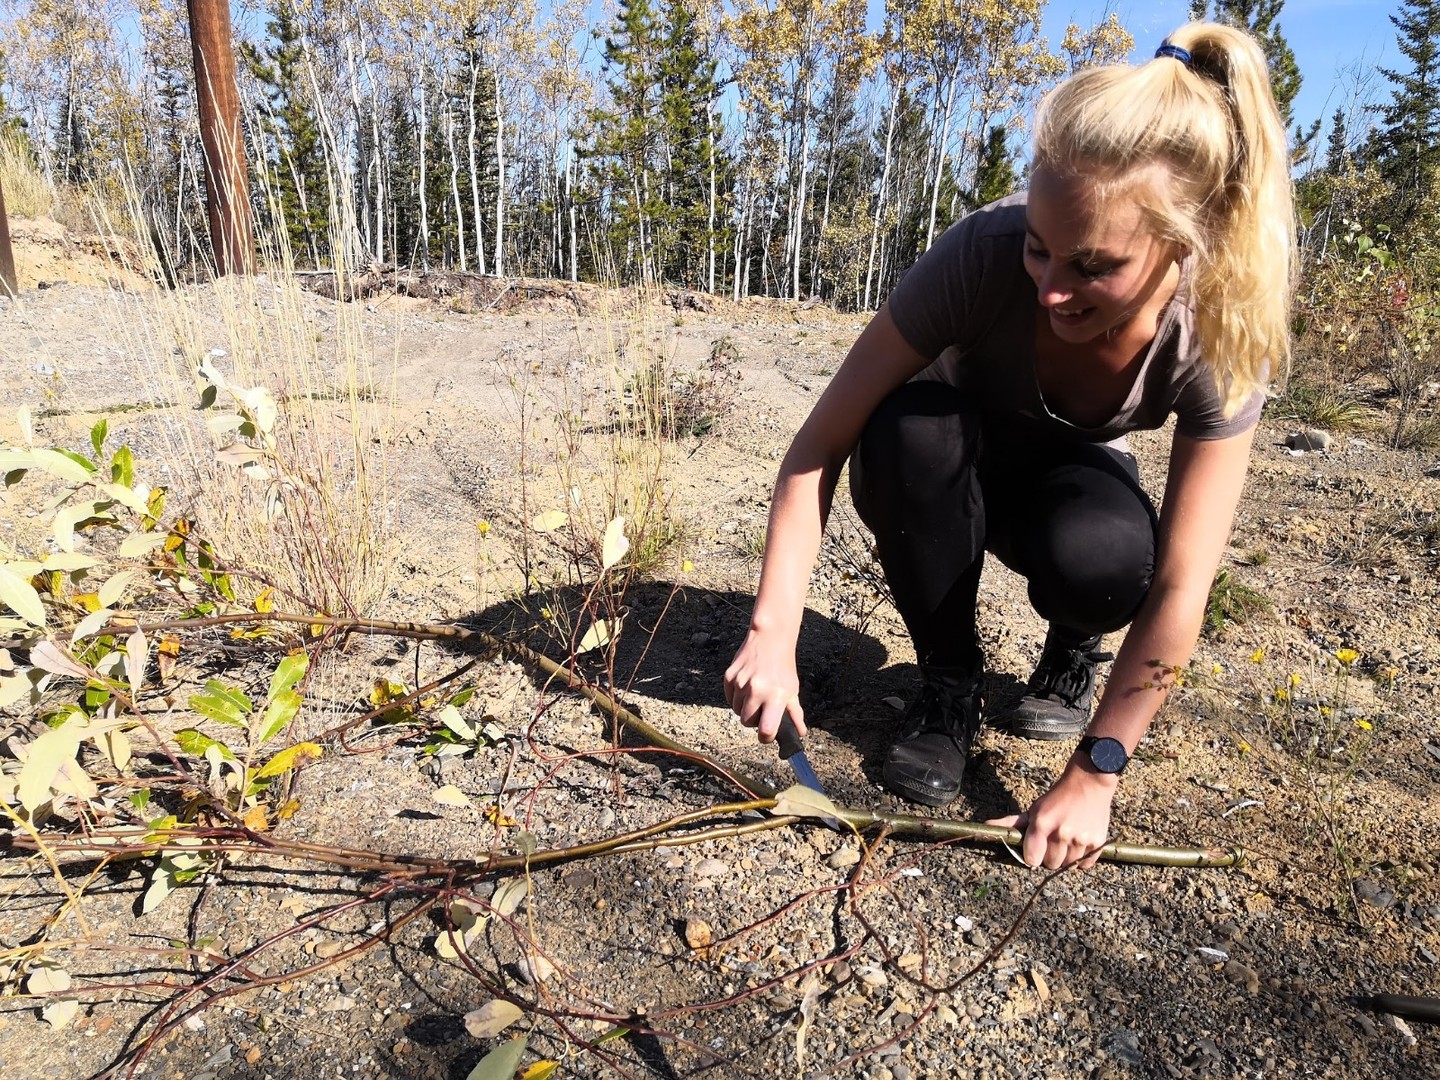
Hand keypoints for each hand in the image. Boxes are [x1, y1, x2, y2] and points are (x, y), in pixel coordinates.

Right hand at [723, 631, 803, 742]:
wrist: (769, 639)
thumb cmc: (783, 666)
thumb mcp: (792, 689)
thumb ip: (795, 714)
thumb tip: (800, 733)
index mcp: (775, 696)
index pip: (766, 730)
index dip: (766, 737)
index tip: (768, 734)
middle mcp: (756, 690)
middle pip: (747, 723)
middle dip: (754, 721)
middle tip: (762, 708)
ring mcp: (740, 683)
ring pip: (737, 711)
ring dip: (745, 709)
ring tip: (755, 694)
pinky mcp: (729, 677)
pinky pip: (729, 699)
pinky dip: (736, 698)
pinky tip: (746, 686)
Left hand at [987, 756, 1117, 869]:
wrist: (1089, 783)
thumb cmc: (1057, 798)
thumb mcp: (1034, 808)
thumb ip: (1012, 823)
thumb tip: (986, 826)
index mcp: (1042, 824)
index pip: (1032, 859)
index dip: (1032, 856)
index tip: (1035, 850)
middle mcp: (1061, 833)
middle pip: (1050, 864)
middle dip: (1049, 856)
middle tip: (1053, 841)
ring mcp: (1081, 839)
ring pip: (1068, 865)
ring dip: (1066, 857)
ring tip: (1067, 839)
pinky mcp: (1097, 843)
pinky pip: (1084, 865)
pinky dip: (1081, 859)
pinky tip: (1079, 843)